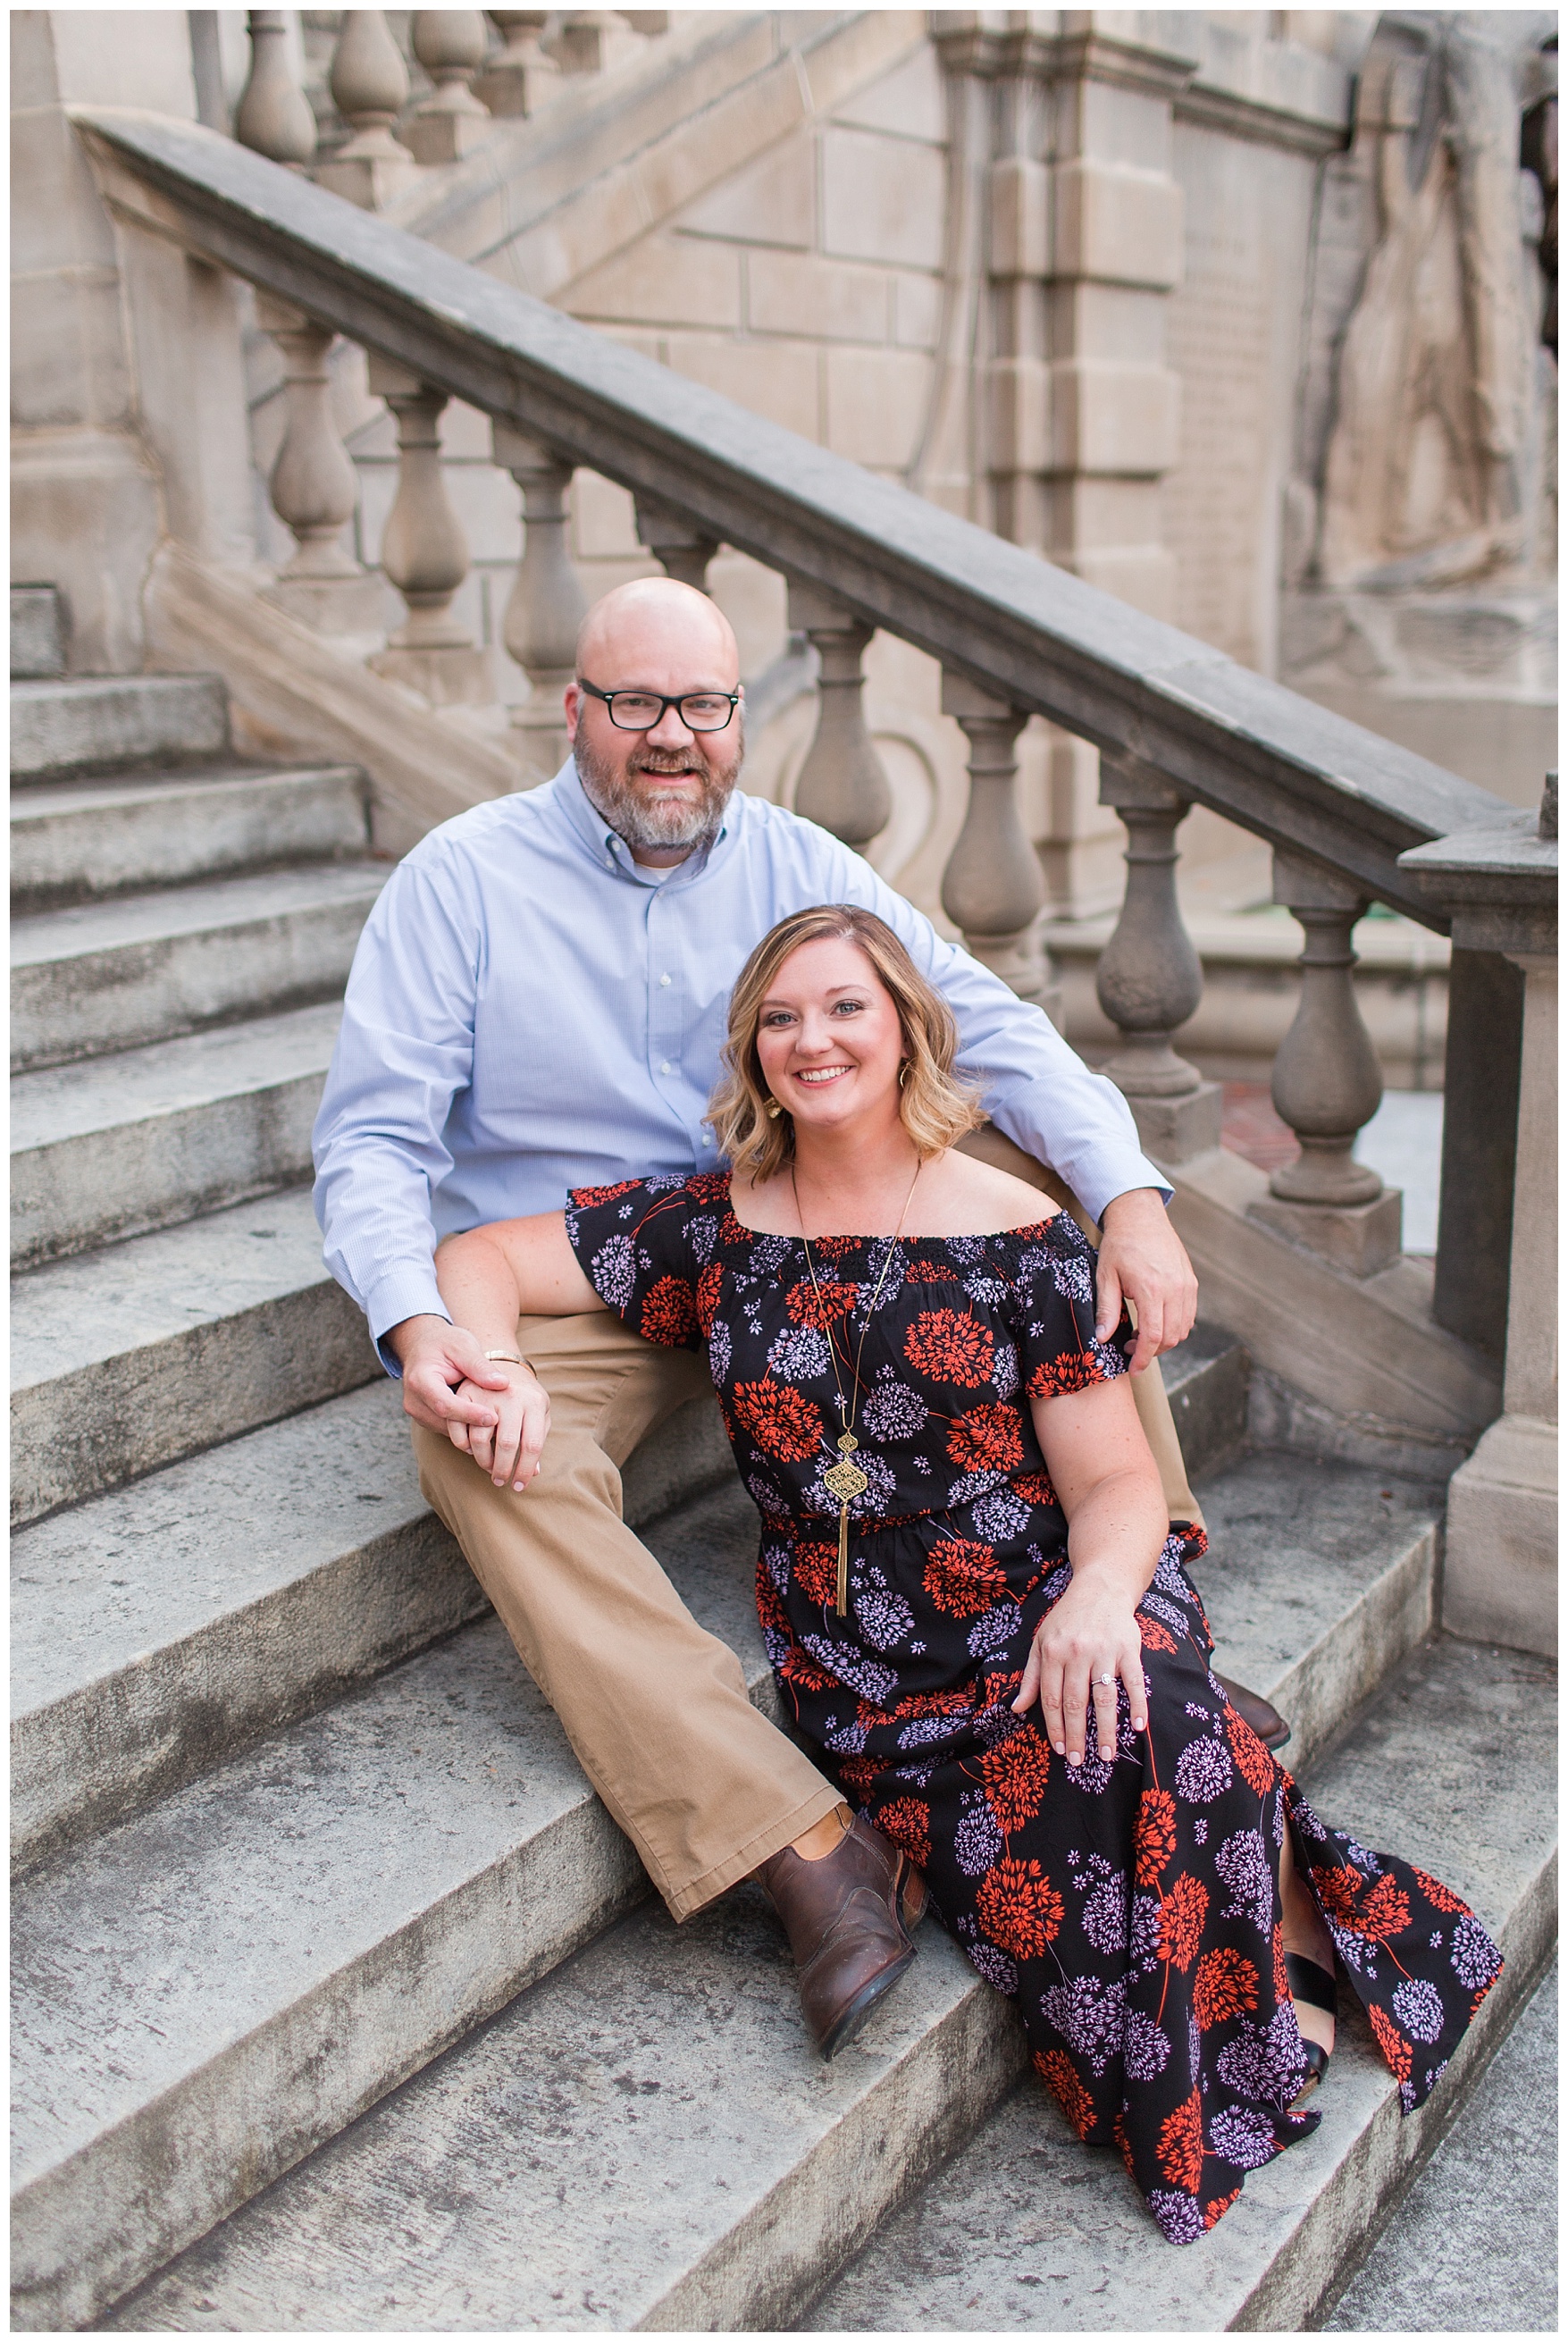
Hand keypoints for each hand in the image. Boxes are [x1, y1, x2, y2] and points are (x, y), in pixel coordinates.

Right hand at [386, 1313, 513, 1436]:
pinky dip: (464, 1428)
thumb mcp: (463, 1346)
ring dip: (470, 1430)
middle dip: (473, 1426)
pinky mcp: (423, 1417)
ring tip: (496, 1426)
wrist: (422, 1344)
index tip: (494, 1417)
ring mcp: (416, 1411)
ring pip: (446, 1429)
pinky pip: (445, 1428)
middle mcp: (414, 1400)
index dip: (469, 1414)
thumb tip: (502, 1383)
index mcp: (420, 1380)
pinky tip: (483, 1422)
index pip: (445, 1404)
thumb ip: (480, 1366)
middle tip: (501, 1427)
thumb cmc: (444, 1343)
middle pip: (445, 1421)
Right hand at [456, 1363, 550, 1490]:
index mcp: (534, 1401)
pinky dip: (464, 1445)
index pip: (532, 1445)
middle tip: (501, 1482)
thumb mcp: (539, 1409)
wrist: (500, 1359)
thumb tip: (535, 1471)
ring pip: (481, 1439)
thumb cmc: (524, 1392)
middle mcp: (511, 1396)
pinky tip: (472, 1452)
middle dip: (503, 1470)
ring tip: (489, 1469)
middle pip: (507, 1444)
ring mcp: (487, 1394)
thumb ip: (538, 1437)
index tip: (521, 1486)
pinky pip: (459, 1428)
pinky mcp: (465, 1392)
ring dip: (483, 1461)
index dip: (526, 1470)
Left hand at [1012, 1576, 1146, 1764]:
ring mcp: (1104, 1651)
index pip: (1052, 1699)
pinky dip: (1137, 1705)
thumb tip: (1016, 1709)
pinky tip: (1137, 1727)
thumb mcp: (1040, 1642)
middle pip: (1075, 1703)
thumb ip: (1031, 1677)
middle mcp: (1077, 1653)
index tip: (1060, 1749)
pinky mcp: (1128, 1649)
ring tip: (1105, 1754)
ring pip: (1104, 1698)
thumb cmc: (1067, 1619)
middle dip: (1076, 1735)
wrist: (1100, 1588)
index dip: (1054, 1727)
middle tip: (1079, 1761)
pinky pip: (1134, 1682)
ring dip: (1104, 1729)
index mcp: (1052, 1653)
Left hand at [1095, 1188, 1197, 1373]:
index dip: (1144, 1358)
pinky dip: (1175, 1326)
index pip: (1154, 1336)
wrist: (1140, 1217)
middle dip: (1152, 1351)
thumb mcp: (1106, 1276)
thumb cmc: (1120, 1245)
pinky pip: (1189, 1316)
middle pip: (1171, 1337)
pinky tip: (1155, 1321)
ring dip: (1164, 1340)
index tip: (1134, 1369)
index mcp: (1152, 1288)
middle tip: (1131, 1348)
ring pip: (1183, 1329)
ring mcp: (1187, 1285)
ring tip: (1141, 1334)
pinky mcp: (1191, 1282)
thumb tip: (1102, 1339)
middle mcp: (1175, 1288)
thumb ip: (1106, 1310)